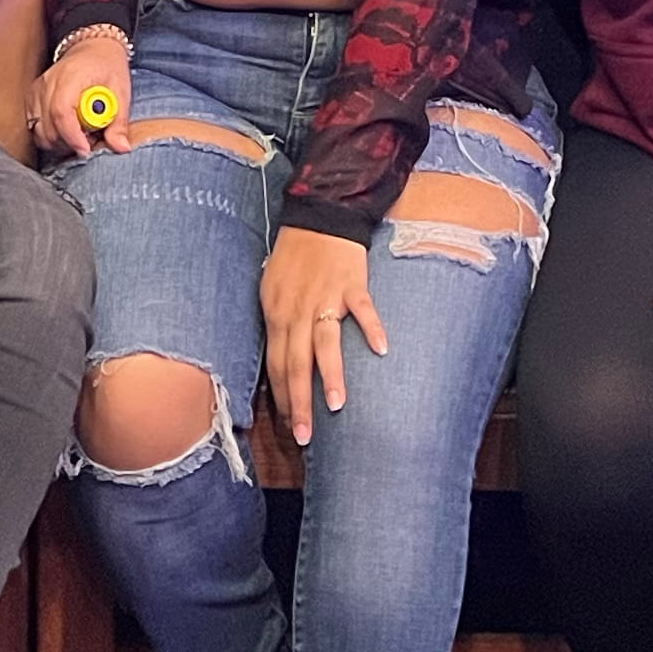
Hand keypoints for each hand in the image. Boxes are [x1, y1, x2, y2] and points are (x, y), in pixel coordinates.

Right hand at [30, 36, 127, 161]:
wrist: (93, 48)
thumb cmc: (107, 67)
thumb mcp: (121, 91)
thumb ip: (119, 122)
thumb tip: (121, 147)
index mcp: (71, 76)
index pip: (61, 111)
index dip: (71, 136)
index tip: (85, 150)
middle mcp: (49, 82)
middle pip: (48, 126)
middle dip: (68, 142)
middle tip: (90, 140)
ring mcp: (37, 89)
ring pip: (38, 130)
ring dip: (58, 141)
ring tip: (79, 133)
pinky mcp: (32, 97)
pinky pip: (33, 125)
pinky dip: (48, 134)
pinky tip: (66, 129)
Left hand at [262, 226, 383, 446]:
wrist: (319, 216)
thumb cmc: (294, 257)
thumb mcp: (272, 289)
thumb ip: (277, 324)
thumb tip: (278, 361)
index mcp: (277, 313)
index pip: (276, 363)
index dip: (281, 396)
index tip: (288, 425)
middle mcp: (298, 309)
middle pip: (296, 362)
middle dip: (299, 401)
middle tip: (304, 435)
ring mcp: (326, 296)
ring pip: (325, 342)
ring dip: (331, 374)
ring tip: (336, 405)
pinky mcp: (352, 283)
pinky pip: (362, 308)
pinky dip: (371, 327)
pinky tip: (380, 349)